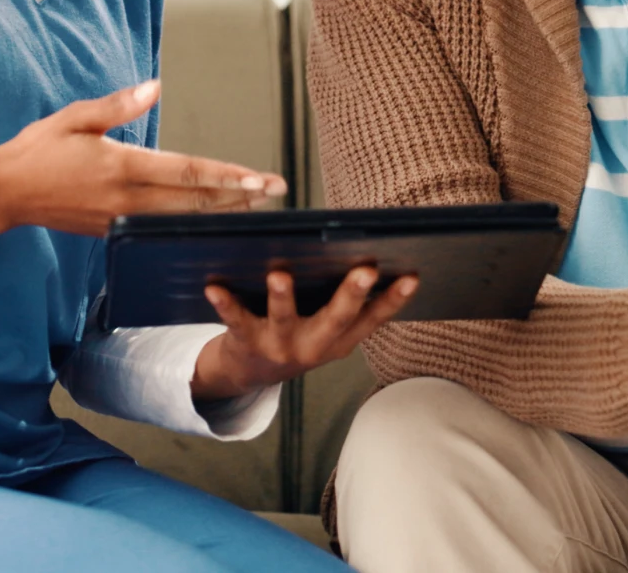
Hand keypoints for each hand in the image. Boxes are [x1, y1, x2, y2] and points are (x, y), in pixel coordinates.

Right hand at [0, 81, 285, 247]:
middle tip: (275, 190)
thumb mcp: (75, 116)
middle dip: (239, 197)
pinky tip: (210, 218)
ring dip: (221, 211)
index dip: (227, 178)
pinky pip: (161, 228)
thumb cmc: (38, 149)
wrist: (4, 193)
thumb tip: (154, 86)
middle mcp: (126, 198)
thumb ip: (118, 105)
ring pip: (182, 218)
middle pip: (195, 201)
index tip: (259, 179)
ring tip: (256, 205)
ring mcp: (120, 220)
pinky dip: (191, 222)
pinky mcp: (113, 231)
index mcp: (121, 166)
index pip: (187, 172)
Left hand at [191, 266, 418, 400]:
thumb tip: (371, 255)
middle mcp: (313, 346)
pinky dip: (225, 303)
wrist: (248, 373)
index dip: (394, 300)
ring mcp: (280, 346)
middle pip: (336, 319)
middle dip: (351, 294)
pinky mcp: (247, 341)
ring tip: (280, 274)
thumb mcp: (327, 328)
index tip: (412, 275)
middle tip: (365, 270)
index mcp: (339, 341)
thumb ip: (344, 301)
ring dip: (283, 297)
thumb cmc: (295, 334)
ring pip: (285, 319)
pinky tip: (215, 286)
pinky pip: (236, 320)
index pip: (373, 319)